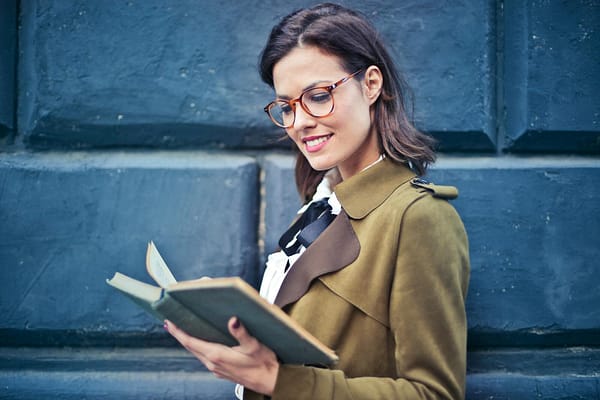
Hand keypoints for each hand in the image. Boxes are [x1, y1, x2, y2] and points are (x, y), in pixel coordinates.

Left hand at [164, 317, 279, 395]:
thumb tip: (232, 320)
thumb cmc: (264, 364)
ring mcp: (217, 369)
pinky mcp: (222, 371)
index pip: (191, 342)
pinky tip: (203, 343)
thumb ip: (241, 332)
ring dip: (189, 342)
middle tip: (171, 323)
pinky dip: (199, 348)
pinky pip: (205, 358)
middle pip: (190, 347)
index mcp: (217, 355)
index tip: (168, 323)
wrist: (271, 381)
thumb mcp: (254, 346)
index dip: (178, 332)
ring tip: (183, 331)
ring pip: (197, 353)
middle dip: (180, 335)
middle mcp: (213, 363)